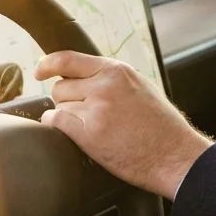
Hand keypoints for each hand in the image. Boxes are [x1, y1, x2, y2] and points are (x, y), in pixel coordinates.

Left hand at [35, 51, 211, 198]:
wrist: (176, 156)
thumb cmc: (161, 128)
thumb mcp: (139, 88)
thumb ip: (112, 79)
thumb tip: (83, 77)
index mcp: (117, 70)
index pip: (68, 58)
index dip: (48, 64)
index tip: (40, 71)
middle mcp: (104, 85)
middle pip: (60, 86)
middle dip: (67, 100)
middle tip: (87, 116)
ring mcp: (96, 108)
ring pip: (59, 105)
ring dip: (67, 117)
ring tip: (93, 129)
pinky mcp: (89, 132)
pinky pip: (56, 122)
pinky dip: (57, 128)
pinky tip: (73, 135)